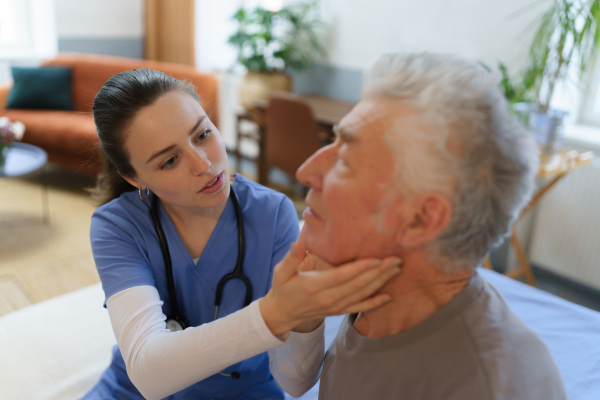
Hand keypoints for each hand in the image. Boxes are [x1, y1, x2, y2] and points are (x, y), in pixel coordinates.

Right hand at [259, 243, 401, 336]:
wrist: (282, 314)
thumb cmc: (282, 288)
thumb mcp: (281, 272)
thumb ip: (291, 259)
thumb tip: (296, 244)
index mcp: (315, 286)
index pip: (342, 276)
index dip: (361, 268)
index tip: (377, 258)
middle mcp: (328, 298)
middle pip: (358, 285)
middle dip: (379, 272)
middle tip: (396, 259)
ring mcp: (334, 307)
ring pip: (362, 295)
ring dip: (381, 282)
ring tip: (396, 269)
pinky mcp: (338, 311)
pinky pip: (359, 308)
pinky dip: (374, 303)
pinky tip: (388, 297)